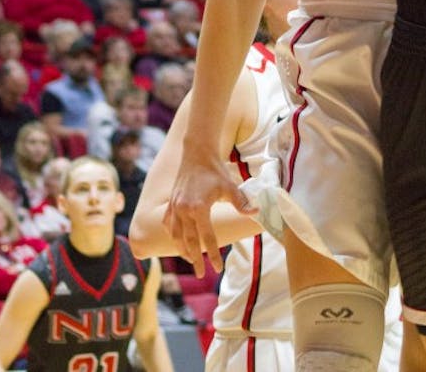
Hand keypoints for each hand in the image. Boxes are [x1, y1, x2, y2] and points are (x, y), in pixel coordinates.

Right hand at [163, 145, 252, 274]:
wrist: (197, 152)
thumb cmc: (215, 170)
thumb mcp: (230, 186)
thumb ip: (242, 203)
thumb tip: (257, 212)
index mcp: (199, 209)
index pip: (207, 238)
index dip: (213, 255)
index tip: (217, 269)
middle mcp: (183, 210)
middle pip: (189, 242)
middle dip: (195, 260)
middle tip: (200, 274)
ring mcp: (174, 207)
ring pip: (176, 236)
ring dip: (183, 249)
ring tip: (190, 260)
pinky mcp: (170, 203)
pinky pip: (168, 225)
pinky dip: (173, 235)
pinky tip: (178, 241)